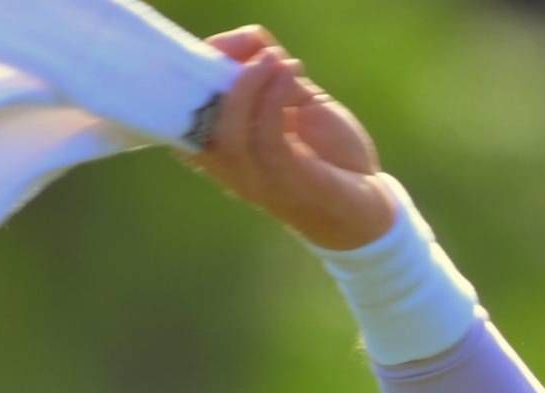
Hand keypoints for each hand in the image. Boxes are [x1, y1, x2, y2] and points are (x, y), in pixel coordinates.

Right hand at [179, 26, 396, 249]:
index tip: (221, 46)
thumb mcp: (295, 100)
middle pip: (195, 120)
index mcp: (218, 145)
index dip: (190, 71)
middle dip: (216, 72)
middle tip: (252, 48)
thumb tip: (249, 39)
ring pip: (229, 133)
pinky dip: (273, 100)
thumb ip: (268, 71)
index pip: (178, 109)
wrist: (366, 200)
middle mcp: (227, 166)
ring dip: (249, 84)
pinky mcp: (286, 183)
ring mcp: (254, 179)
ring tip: (274, 58)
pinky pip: (266, 141)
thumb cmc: (327, 149)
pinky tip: (291, 74)